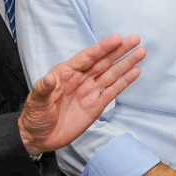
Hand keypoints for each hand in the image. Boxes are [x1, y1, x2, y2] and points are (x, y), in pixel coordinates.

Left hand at [18, 35, 145, 155]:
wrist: (40, 137)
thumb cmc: (35, 116)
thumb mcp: (36, 101)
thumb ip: (44, 88)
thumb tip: (50, 77)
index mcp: (66, 73)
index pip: (87, 57)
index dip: (102, 48)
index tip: (117, 39)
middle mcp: (81, 79)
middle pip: (104, 62)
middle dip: (119, 51)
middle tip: (135, 39)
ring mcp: (91, 91)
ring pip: (112, 74)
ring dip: (126, 63)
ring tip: (141, 52)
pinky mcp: (97, 105)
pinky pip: (113, 91)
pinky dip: (125, 81)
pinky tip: (135, 71)